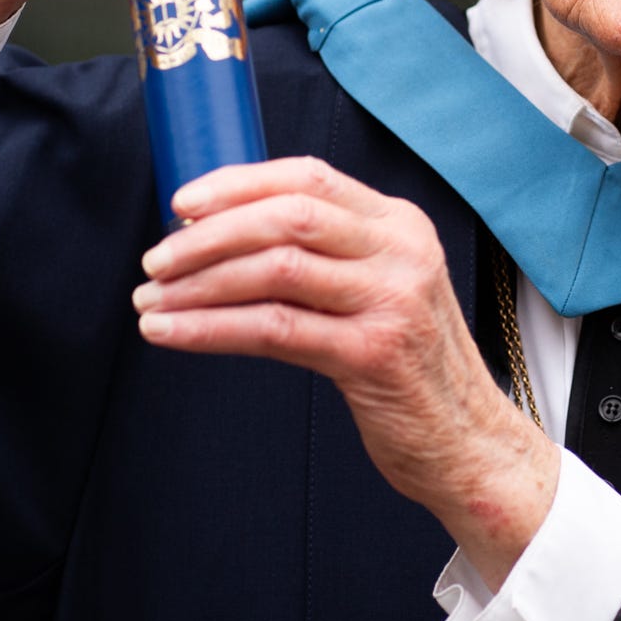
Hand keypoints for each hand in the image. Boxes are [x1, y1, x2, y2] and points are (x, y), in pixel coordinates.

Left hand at [129, 158, 558, 586]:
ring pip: (274, 269)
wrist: (469, 442)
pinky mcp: (373, 354)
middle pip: (287, 216)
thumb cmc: (412, 369)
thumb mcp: (383, 291)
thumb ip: (328, 258)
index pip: (309, 177)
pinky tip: (172, 333)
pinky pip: (273, 329)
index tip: (184, 203)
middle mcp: (401, 252)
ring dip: (198, 284)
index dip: (238, 183)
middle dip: (208, 235)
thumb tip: (225, 236)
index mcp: (400, 225)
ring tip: (152, 301)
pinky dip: (210, 329)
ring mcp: (391, 301)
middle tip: (156, 260)